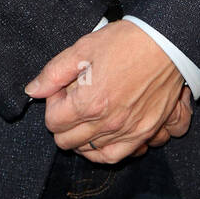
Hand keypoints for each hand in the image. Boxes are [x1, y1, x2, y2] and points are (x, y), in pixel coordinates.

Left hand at [24, 19, 193, 162]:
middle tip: (73, 99)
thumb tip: (33, 90)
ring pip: (88, 152)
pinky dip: (101, 151)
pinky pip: (114, 156)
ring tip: (86, 114)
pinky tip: (99, 137)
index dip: (52, 103)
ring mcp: (126, 131)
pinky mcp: (143, 133)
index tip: (62, 89)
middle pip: (66, 141)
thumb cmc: (126, 41)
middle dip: (62, 120)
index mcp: (89, 102)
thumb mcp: (83, 48)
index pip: (52, 122)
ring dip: (80, 136)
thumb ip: (54, 72)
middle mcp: (107, 122)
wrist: (166, 43)